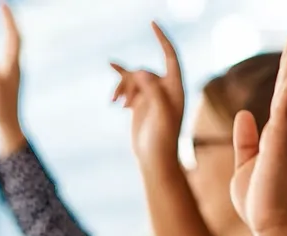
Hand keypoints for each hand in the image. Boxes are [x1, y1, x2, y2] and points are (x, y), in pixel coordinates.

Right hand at [0, 1, 24, 153]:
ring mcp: (15, 69)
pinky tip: (6, 42)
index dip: (9, 20)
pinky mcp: (11, 74)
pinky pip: (12, 52)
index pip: (14, 36)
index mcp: (14, 63)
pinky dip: (9, 41)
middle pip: (16, 37)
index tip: (3, 5)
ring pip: (16, 44)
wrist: (9, 120)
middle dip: (10, 20)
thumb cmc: (0, 104)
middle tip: (4, 5)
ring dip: (11, 29)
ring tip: (7, 17)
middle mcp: (17, 64)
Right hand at [111, 22, 184, 169]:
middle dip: (130, 82)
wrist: (154, 159)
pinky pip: (129, 83)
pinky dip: (120, 77)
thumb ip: (155, 92)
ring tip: (115, 103)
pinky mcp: (140, 103)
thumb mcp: (161, 116)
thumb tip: (141, 72)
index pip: (170, 57)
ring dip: (122, 87)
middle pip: (144, 72)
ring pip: (133, 79)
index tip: (153, 23)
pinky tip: (110, 65)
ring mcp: (151, 96)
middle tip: (123, 102)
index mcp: (176, 90)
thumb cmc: (162, 140)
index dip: (162, 39)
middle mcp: (165, 90)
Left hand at [230, 30, 286, 233]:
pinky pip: (286, 112)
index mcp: (276, 136)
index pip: (282, 97)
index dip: (286, 72)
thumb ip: (245, 140)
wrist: (269, 225)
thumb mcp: (245, 165)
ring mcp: (286, 137)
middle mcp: (285, 132)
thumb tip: (244, 113)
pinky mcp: (281, 146)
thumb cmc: (260, 201)